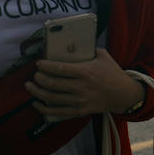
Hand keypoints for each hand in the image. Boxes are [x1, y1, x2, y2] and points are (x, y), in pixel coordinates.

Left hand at [25, 49, 144, 117]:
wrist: (124, 95)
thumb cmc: (112, 73)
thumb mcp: (103, 56)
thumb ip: (88, 49)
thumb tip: (71, 42)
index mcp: (85, 72)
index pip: (60, 69)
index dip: (46, 66)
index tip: (38, 63)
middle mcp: (81, 87)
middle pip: (53, 84)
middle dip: (39, 79)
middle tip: (34, 75)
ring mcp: (80, 101)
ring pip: (53, 99)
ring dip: (37, 92)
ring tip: (29, 86)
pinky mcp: (80, 111)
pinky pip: (58, 112)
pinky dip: (44, 109)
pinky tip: (36, 103)